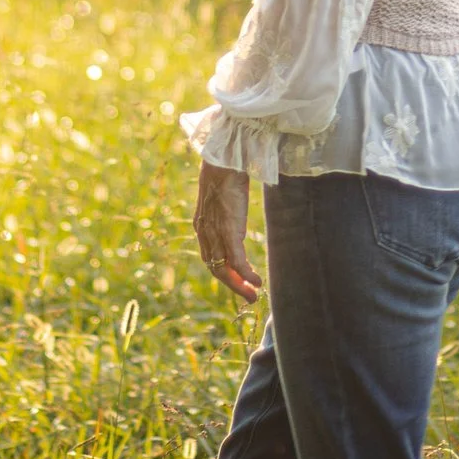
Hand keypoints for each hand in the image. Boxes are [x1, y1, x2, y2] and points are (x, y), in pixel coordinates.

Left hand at [194, 161, 262, 302]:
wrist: (225, 159)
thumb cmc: (226, 175)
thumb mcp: (224, 201)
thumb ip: (226, 217)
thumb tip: (238, 228)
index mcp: (202, 226)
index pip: (211, 258)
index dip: (224, 273)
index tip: (238, 283)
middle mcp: (204, 232)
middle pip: (215, 268)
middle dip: (233, 286)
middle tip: (249, 298)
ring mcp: (215, 232)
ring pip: (224, 269)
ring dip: (240, 285)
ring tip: (254, 295)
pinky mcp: (228, 229)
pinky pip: (236, 260)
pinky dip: (246, 274)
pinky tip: (257, 281)